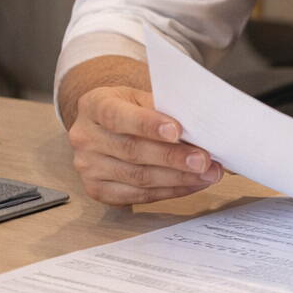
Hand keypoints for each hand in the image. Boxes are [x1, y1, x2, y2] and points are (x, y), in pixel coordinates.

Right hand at [66, 84, 222, 204]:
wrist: (106, 126)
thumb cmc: (131, 108)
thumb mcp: (142, 97)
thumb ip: (164, 108)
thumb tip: (200, 127)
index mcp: (94, 105)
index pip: (118, 116)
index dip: (148, 124)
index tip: (177, 131)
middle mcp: (85, 137)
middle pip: (132, 150)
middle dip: (173, 157)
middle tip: (205, 160)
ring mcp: (88, 167)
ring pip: (138, 177)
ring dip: (178, 178)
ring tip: (208, 174)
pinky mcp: (98, 190)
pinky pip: (138, 196)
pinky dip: (170, 191)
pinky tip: (192, 184)